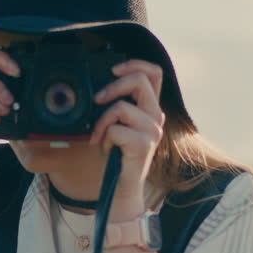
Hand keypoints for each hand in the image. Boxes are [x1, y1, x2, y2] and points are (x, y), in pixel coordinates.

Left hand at [87, 59, 164, 216]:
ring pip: (121, 107)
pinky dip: (103, 138)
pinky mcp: (143, 145)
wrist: (119, 189)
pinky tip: (106, 149)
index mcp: (150, 108)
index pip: (155, 73)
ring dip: (102, 121)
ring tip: (99, 137)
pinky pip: (115, 129)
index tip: (114, 70)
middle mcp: (156, 117)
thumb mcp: (114, 125)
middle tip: (97, 100)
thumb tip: (95, 89)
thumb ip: (113, 105)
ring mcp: (152, 131)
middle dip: (112, 87)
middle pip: (140, 81)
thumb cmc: (114, 156)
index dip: (135, 64)